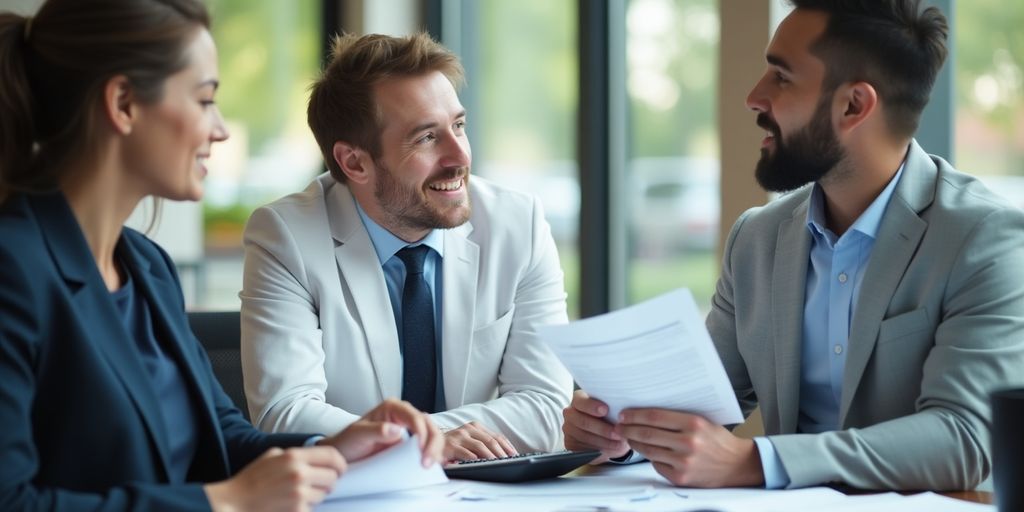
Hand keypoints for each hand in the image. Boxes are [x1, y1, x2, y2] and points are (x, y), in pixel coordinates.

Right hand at [204, 446, 344, 511]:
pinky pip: (313, 508)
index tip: (340, 469)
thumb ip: (295, 455)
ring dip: (316, 496)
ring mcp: (299, 494)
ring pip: (324, 495)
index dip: (340, 463)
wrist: (234, 503)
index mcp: (294, 457)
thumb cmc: (251, 480)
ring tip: (297, 495)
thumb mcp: (272, 456)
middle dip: (327, 482)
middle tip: (316, 485)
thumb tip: (316, 458)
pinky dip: (306, 508)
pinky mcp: (298, 511)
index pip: (332, 456)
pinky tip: (291, 504)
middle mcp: (299, 474)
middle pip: (333, 477)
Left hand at [320, 398, 443, 467]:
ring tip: (428, 465)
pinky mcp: (409, 444)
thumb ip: (376, 430)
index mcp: (392, 408)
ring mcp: (408, 430)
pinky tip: (429, 465)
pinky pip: (426, 446)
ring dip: (434, 449)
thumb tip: (397, 430)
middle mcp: (403, 416)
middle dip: (432, 442)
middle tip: (427, 462)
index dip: (421, 432)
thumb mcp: (358, 435)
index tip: (420, 448)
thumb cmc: (347, 442)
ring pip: (432, 434)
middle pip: (428, 424)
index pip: (414, 416)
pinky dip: (432, 455)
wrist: (344, 456)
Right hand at [443, 421, 517, 460]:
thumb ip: (484, 444)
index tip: (515, 455)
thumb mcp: (471, 441)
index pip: (496, 436)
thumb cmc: (454, 445)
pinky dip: (473, 458)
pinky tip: (479, 462)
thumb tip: (504, 455)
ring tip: (498, 463)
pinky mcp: (451, 446)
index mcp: (475, 427)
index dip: (507, 446)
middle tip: (510, 461)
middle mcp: (468, 429)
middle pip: (490, 441)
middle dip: (501, 452)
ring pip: (480, 446)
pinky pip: (465, 452)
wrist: (431, 444)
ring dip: (491, 456)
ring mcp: (459, 436)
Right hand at [561, 390, 629, 463]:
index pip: (581, 401)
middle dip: (601, 428)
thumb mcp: (614, 409)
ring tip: (618, 443)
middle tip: (617, 433)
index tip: (605, 410)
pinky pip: (582, 448)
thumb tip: (622, 410)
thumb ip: (613, 407)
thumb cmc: (611, 418)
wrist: (610, 435)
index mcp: (579, 399)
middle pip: (582, 421)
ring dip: (603, 441)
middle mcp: (570, 413)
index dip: (592, 406)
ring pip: (584, 436)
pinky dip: (598, 449)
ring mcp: (568, 428)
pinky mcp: (570, 443)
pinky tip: (610, 449)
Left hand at [616, 408, 763, 487]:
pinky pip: (657, 465)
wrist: (737, 465)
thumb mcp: (702, 421)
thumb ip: (678, 418)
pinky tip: (647, 452)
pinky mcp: (681, 477)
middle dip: (628, 429)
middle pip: (647, 433)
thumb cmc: (718, 440)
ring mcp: (684, 462)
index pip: (655, 416)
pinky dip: (650, 458)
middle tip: (619, 426)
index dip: (635, 415)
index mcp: (694, 423)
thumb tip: (647, 413)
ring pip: (649, 451)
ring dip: (634, 443)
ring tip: (627, 438)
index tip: (624, 414)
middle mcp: (688, 442)